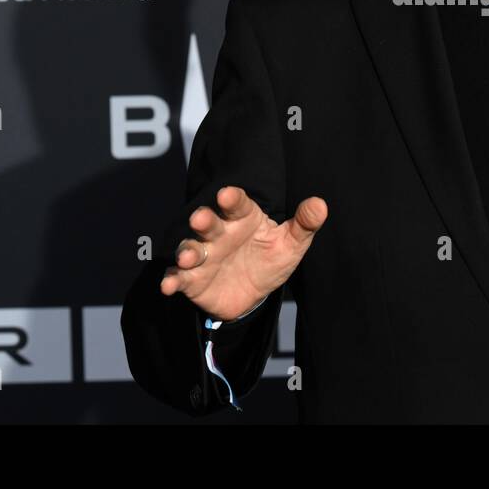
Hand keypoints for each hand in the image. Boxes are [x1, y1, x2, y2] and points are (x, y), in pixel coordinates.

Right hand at [159, 185, 326, 321]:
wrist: (253, 294)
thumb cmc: (271, 258)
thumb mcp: (291, 244)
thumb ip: (304, 224)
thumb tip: (320, 205)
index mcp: (244, 218)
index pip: (238, 204)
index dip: (232, 199)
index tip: (227, 194)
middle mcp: (220, 233)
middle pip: (209, 223)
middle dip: (204, 220)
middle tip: (200, 218)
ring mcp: (204, 256)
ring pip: (191, 249)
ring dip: (187, 251)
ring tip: (187, 257)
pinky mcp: (192, 280)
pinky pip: (179, 278)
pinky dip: (172, 280)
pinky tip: (169, 285)